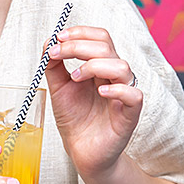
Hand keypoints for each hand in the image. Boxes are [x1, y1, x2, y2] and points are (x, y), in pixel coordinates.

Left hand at [44, 26, 142, 178]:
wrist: (80, 150)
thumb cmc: (74, 118)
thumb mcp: (58, 87)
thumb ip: (53, 64)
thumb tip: (48, 41)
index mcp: (100, 66)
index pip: (100, 37)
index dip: (81, 32)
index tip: (58, 37)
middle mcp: (114, 76)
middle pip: (107, 47)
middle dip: (79, 46)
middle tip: (57, 53)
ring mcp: (123, 94)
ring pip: (121, 66)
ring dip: (94, 65)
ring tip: (75, 78)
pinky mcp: (129, 114)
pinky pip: (134, 95)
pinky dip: (118, 90)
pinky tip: (101, 92)